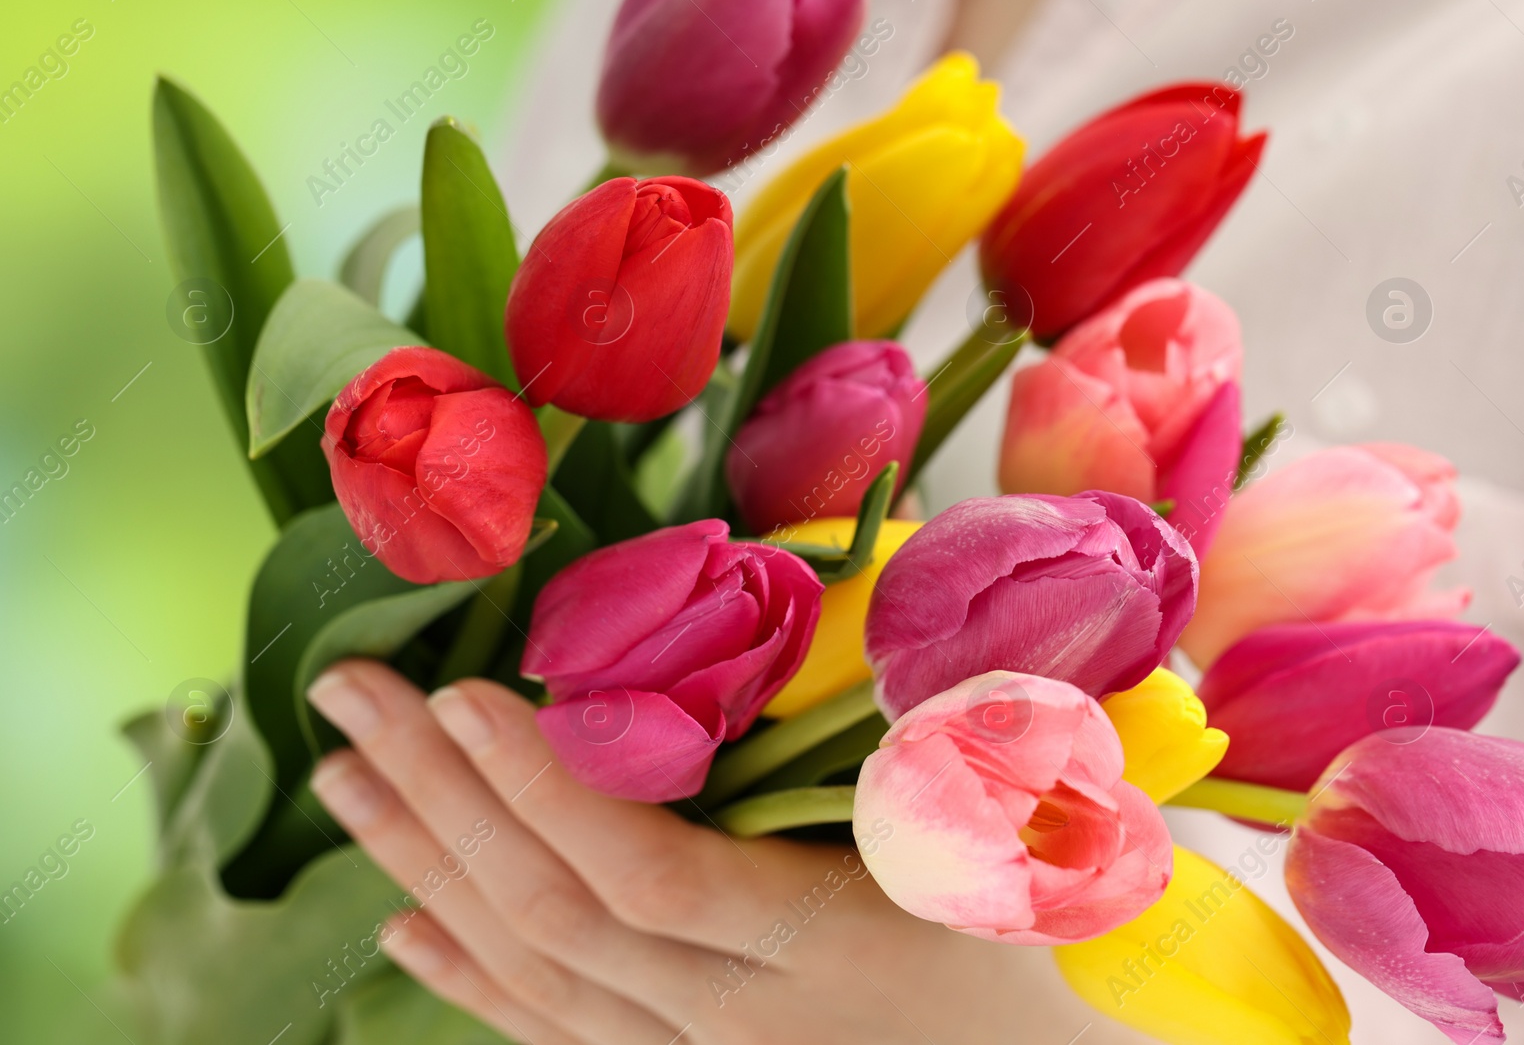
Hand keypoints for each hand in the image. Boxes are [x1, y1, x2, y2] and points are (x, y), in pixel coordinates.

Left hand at [307, 660, 1138, 1043]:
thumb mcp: (1038, 853)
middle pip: (559, 921)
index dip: (545, 792)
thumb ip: (975, 763)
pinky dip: (468, 979)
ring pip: (536, 980)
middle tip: (346, 697)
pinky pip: (555, 1038)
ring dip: (429, 871)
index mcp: (828, 952)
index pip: (649, 879)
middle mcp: (744, 1026)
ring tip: (341, 784)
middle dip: (439, 801)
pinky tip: (401, 923)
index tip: (462, 694)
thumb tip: (919, 652)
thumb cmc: (1045, 965)